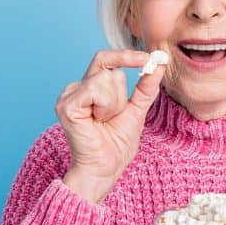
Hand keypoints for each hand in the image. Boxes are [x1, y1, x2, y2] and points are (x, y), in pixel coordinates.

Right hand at [55, 49, 166, 201]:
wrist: (105, 169)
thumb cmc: (116, 145)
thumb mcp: (137, 111)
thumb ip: (146, 88)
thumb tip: (159, 64)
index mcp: (90, 87)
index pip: (106, 59)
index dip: (126, 55)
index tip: (147, 58)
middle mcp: (76, 87)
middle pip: (110, 69)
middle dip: (122, 94)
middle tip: (113, 117)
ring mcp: (69, 95)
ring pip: (105, 78)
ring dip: (114, 103)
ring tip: (104, 121)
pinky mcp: (66, 105)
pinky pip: (96, 89)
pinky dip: (105, 107)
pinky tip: (97, 122)